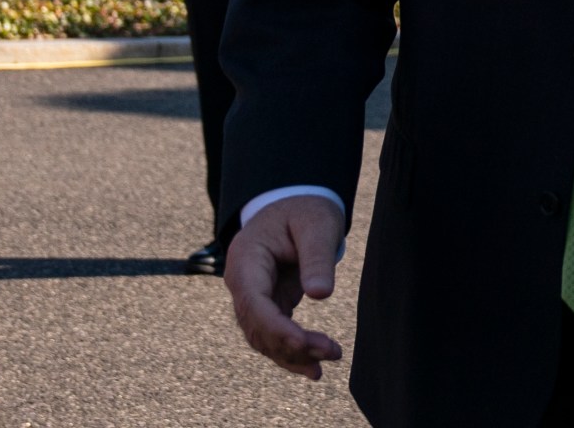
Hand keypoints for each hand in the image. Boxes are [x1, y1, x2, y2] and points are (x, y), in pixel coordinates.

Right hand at [225, 194, 346, 379]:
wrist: (295, 206)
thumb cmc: (305, 211)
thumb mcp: (317, 224)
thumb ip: (317, 258)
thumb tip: (321, 295)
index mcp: (246, 259)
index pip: (253, 302)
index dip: (276, 327)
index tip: (302, 343)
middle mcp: (242, 282)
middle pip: (257, 326)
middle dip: (291, 345)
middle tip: (331, 352)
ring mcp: (251, 296)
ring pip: (263, 338)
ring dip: (292, 355)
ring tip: (326, 363)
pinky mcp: (266, 305)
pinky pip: (273, 335)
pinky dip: (291, 352)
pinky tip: (314, 367)